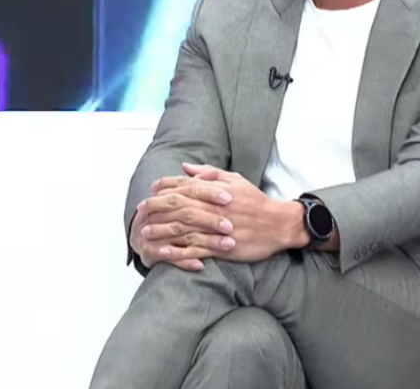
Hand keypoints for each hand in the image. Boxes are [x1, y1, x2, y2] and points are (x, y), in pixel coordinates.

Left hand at [139, 163, 304, 270]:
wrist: (279, 225)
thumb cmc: (256, 201)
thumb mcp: (235, 180)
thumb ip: (209, 173)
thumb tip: (186, 167)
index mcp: (215, 192)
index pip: (184, 187)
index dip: (165, 188)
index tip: (151, 190)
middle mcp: (213, 209)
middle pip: (178, 207)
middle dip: (156, 207)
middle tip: (140, 210)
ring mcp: (216, 229)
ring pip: (183, 229)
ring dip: (162, 230)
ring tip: (145, 232)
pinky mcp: (221, 248)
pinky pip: (196, 250)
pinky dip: (178, 252)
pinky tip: (164, 253)